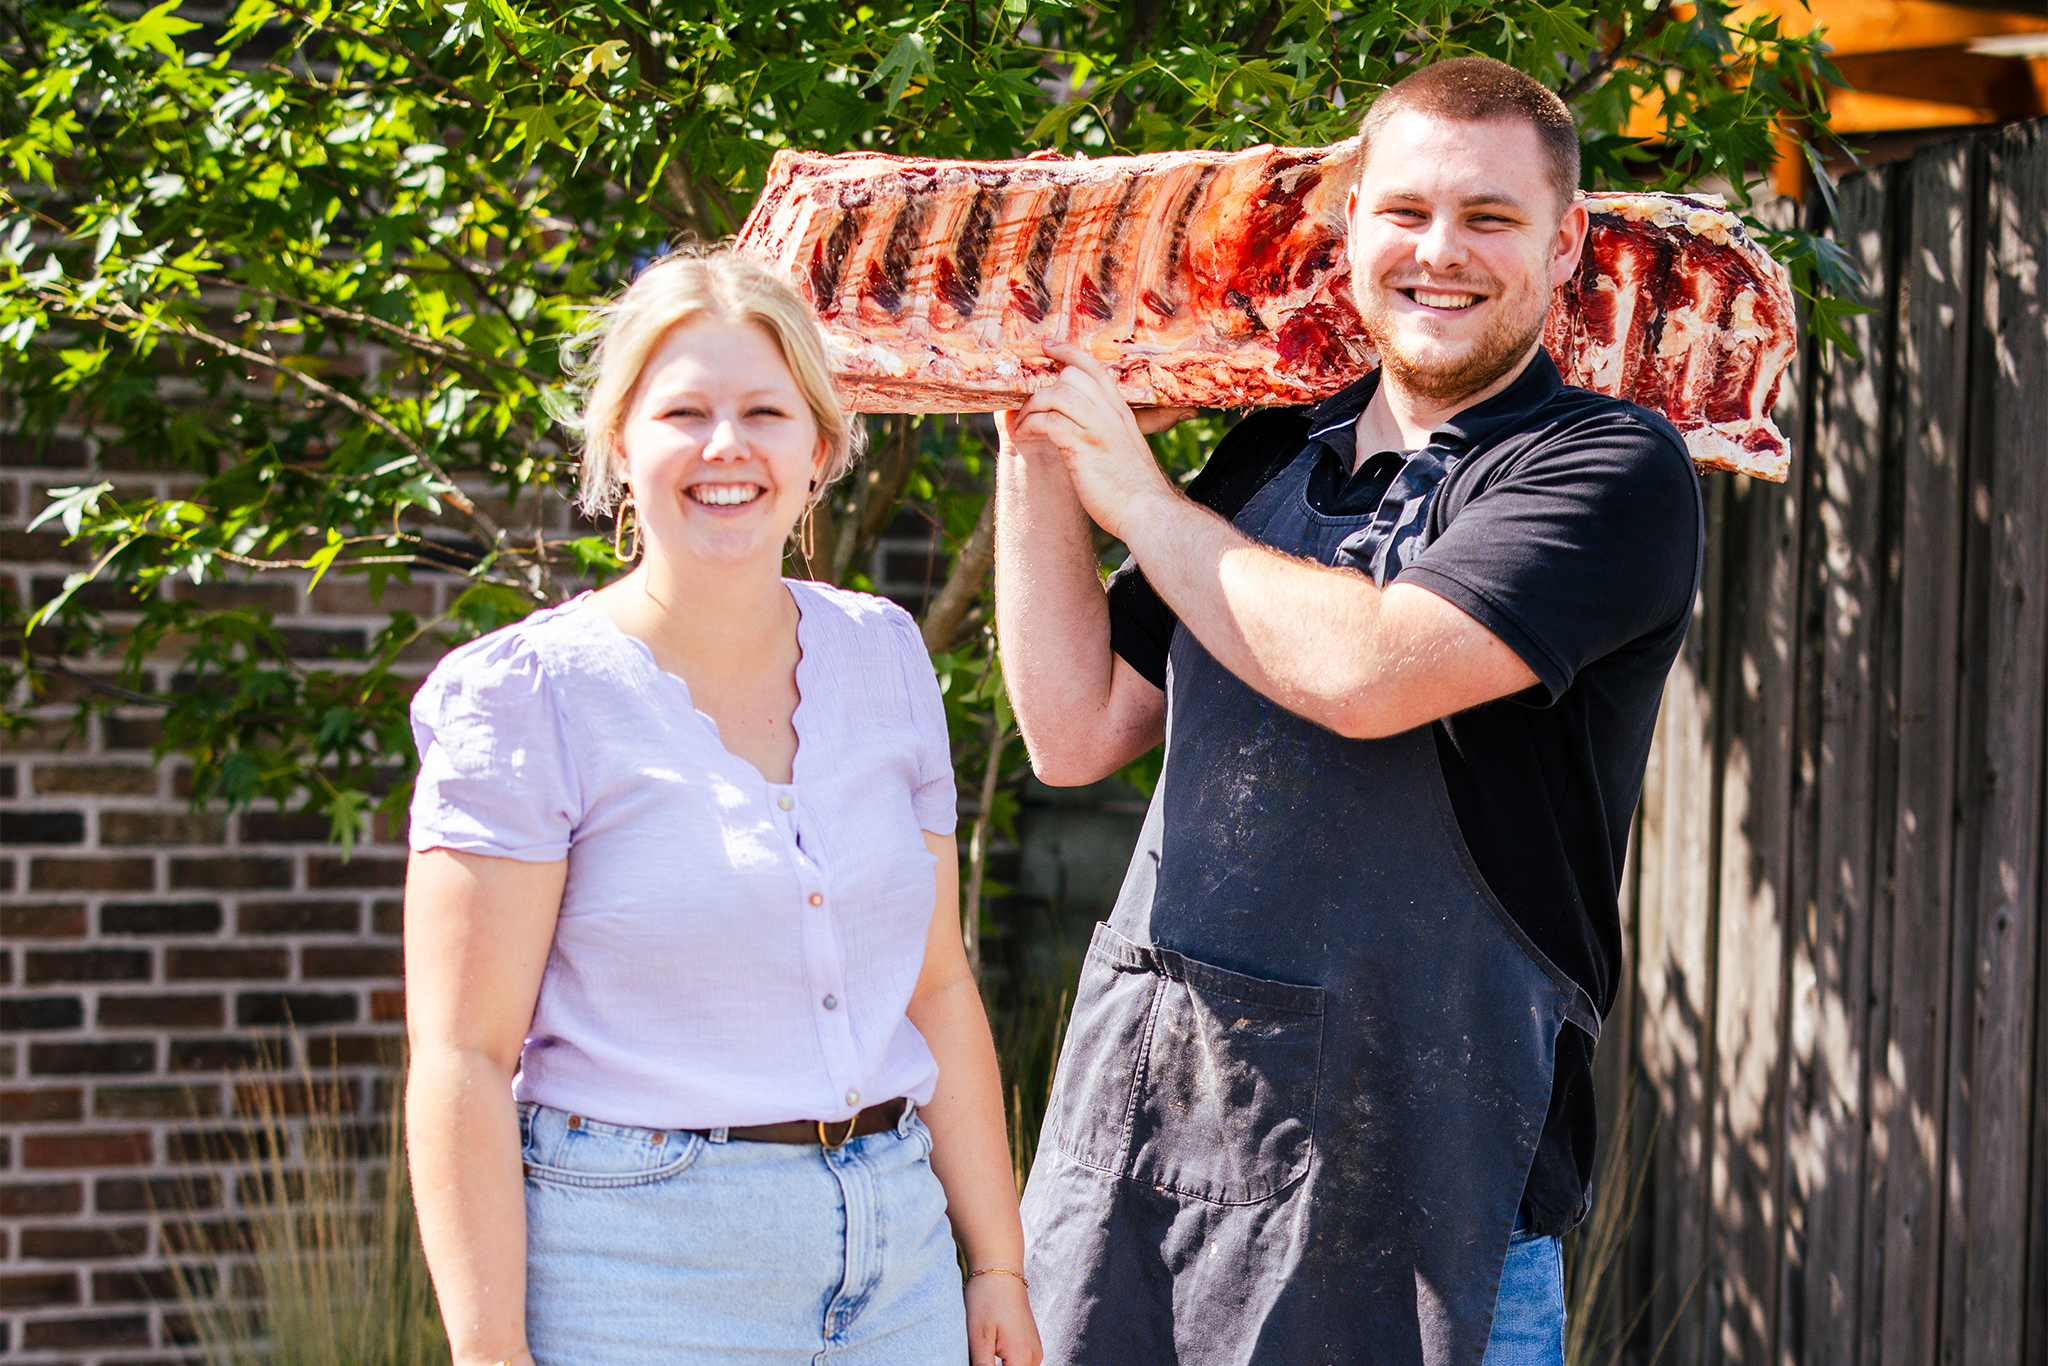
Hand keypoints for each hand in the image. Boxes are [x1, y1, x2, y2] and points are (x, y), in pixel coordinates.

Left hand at [965, 1270, 1042, 1365]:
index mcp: (1022, 1358)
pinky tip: (990, 1353)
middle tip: (979, 1355)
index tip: (979, 1361)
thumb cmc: (986, 1298)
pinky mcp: (1030, 1345)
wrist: (999, 1269)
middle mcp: (1034, 1357)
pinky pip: (1019, 1365)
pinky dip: (1006, 1365)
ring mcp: (1034, 1351)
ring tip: (983, 1352)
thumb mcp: (978, 1338)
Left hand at [1009, 341, 1185, 540]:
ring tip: (1023, 424)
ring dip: (1031, 407)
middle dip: (1043, 387)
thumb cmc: (1133, 488)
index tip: (1048, 346)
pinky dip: (1031, 425)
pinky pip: (1049, 422)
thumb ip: (1108, 433)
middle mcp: (1110, 414)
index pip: (1094, 368)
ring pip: (1056, 395)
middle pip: (1071, 377)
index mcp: (1121, 412)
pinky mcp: (1083, 447)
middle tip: (1027, 406)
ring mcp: (1097, 429)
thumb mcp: (1126, 449)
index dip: (1069, 352)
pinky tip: (1025, 435)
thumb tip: (1084, 431)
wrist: (1148, 513)